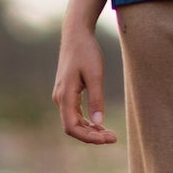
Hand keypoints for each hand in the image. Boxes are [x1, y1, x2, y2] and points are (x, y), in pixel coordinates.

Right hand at [54, 26, 116, 144]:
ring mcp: (61, 95)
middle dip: (92, 136)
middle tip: (113, 138)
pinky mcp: (66, 92)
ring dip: (90, 130)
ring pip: (73, 121)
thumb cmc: (86, 51)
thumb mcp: (95, 74)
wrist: (76, 34)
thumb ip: (96, 99)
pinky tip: (99, 124)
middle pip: (72, 127)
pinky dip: (86, 121)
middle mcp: (59, 98)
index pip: (72, 128)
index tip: (108, 138)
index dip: (89, 137)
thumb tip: (99, 122)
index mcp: (64, 95)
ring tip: (109, 134)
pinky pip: (74, 113)